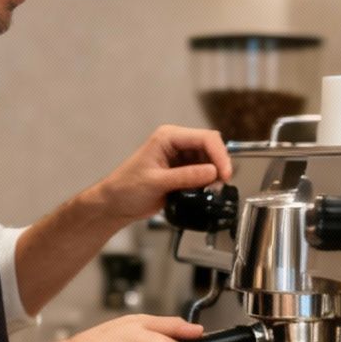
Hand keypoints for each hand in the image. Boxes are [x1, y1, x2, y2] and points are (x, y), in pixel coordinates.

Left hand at [85, 126, 232, 223]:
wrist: (116, 204)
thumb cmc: (126, 188)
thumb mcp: (156, 182)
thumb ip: (185, 176)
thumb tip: (212, 172)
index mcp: (168, 137)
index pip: (204, 138)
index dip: (219, 154)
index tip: (224, 173)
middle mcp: (176, 143)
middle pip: (210, 147)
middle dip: (218, 165)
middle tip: (220, 184)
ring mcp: (180, 157)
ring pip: (209, 161)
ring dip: (214, 175)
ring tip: (211, 190)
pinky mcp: (182, 171)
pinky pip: (203, 173)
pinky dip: (208, 182)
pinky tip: (204, 192)